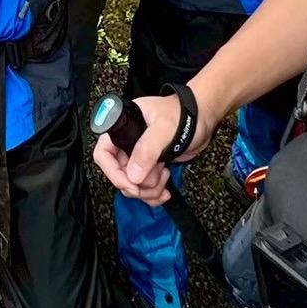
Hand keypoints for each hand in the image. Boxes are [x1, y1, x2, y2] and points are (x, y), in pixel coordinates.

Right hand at [92, 92, 216, 204]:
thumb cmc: (182, 113)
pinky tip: (166, 190)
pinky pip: (144, 187)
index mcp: (123, 126)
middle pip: (118, 173)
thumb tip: (133, 176)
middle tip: (154, 184)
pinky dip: (153, 194)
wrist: (203, 118)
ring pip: (132, 183)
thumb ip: (147, 150)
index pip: (104, 153)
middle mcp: (127, 142)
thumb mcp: (163, 128)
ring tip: (164, 179)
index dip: (112, 172)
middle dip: (136, 185)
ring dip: (148, 190)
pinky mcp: (151, 165)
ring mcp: (139, 155)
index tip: (130, 184)